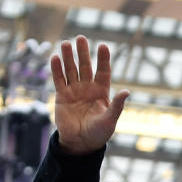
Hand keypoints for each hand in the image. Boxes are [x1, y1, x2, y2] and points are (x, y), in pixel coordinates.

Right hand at [50, 35, 128, 154]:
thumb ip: (117, 105)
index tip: (103, 45)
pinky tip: (55, 58)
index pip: (103, 71)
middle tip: (80, 38)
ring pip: (71, 70)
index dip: (103, 59)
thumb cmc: (99, 133)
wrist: (81, 143)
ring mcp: (74, 91)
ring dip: (68, 57)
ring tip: (65, 43)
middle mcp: (88, 88)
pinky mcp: (62, 96)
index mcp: (102, 92)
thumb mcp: (110, 120)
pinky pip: (59, 80)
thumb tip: (127, 91)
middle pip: (85, 66)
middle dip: (83, 52)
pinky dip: (56, 69)